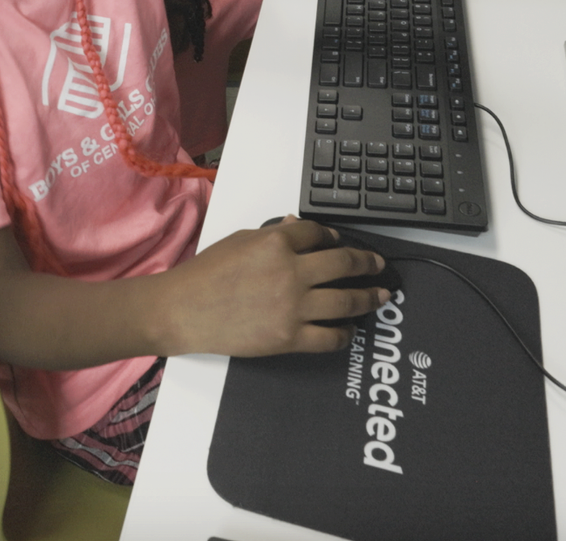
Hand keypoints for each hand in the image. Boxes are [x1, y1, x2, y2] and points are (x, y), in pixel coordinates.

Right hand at [155, 217, 390, 356]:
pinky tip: (350, 329)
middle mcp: (290, 272)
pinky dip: (345, 334)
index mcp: (277, 243)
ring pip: (346, 301)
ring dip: (369, 298)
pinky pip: (330, 338)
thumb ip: (275, 234)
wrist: (183, 311)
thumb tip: (299, 226)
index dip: (333, 236)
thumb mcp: (241, 240)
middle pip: (344, 264)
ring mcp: (292, 307)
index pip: (319, 233)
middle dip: (368, 263)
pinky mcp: (288, 337)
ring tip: (382, 296)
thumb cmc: (206, 273)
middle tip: (379, 264)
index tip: (339, 241)